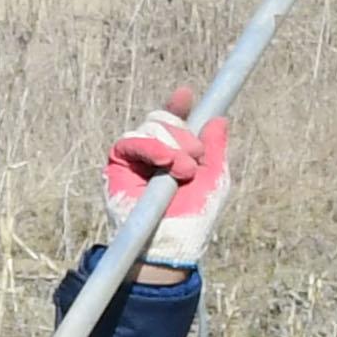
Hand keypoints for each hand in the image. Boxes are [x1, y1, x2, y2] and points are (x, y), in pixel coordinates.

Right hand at [106, 89, 230, 267]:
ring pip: (149, 127)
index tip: (186, 94)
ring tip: (183, 171)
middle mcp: (154, 152)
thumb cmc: (194, 216)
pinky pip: (130, 141)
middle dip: (182, 132)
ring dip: (171, 144)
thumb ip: (215, 149)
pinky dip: (150, 147)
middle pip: (163, 120)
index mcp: (176, 153)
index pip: (174, 122)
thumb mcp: (213, 179)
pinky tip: (163, 163)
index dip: (178, 106)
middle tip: (195, 156)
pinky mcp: (117, 166)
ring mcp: (135, 158)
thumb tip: (219, 118)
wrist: (171, 242)